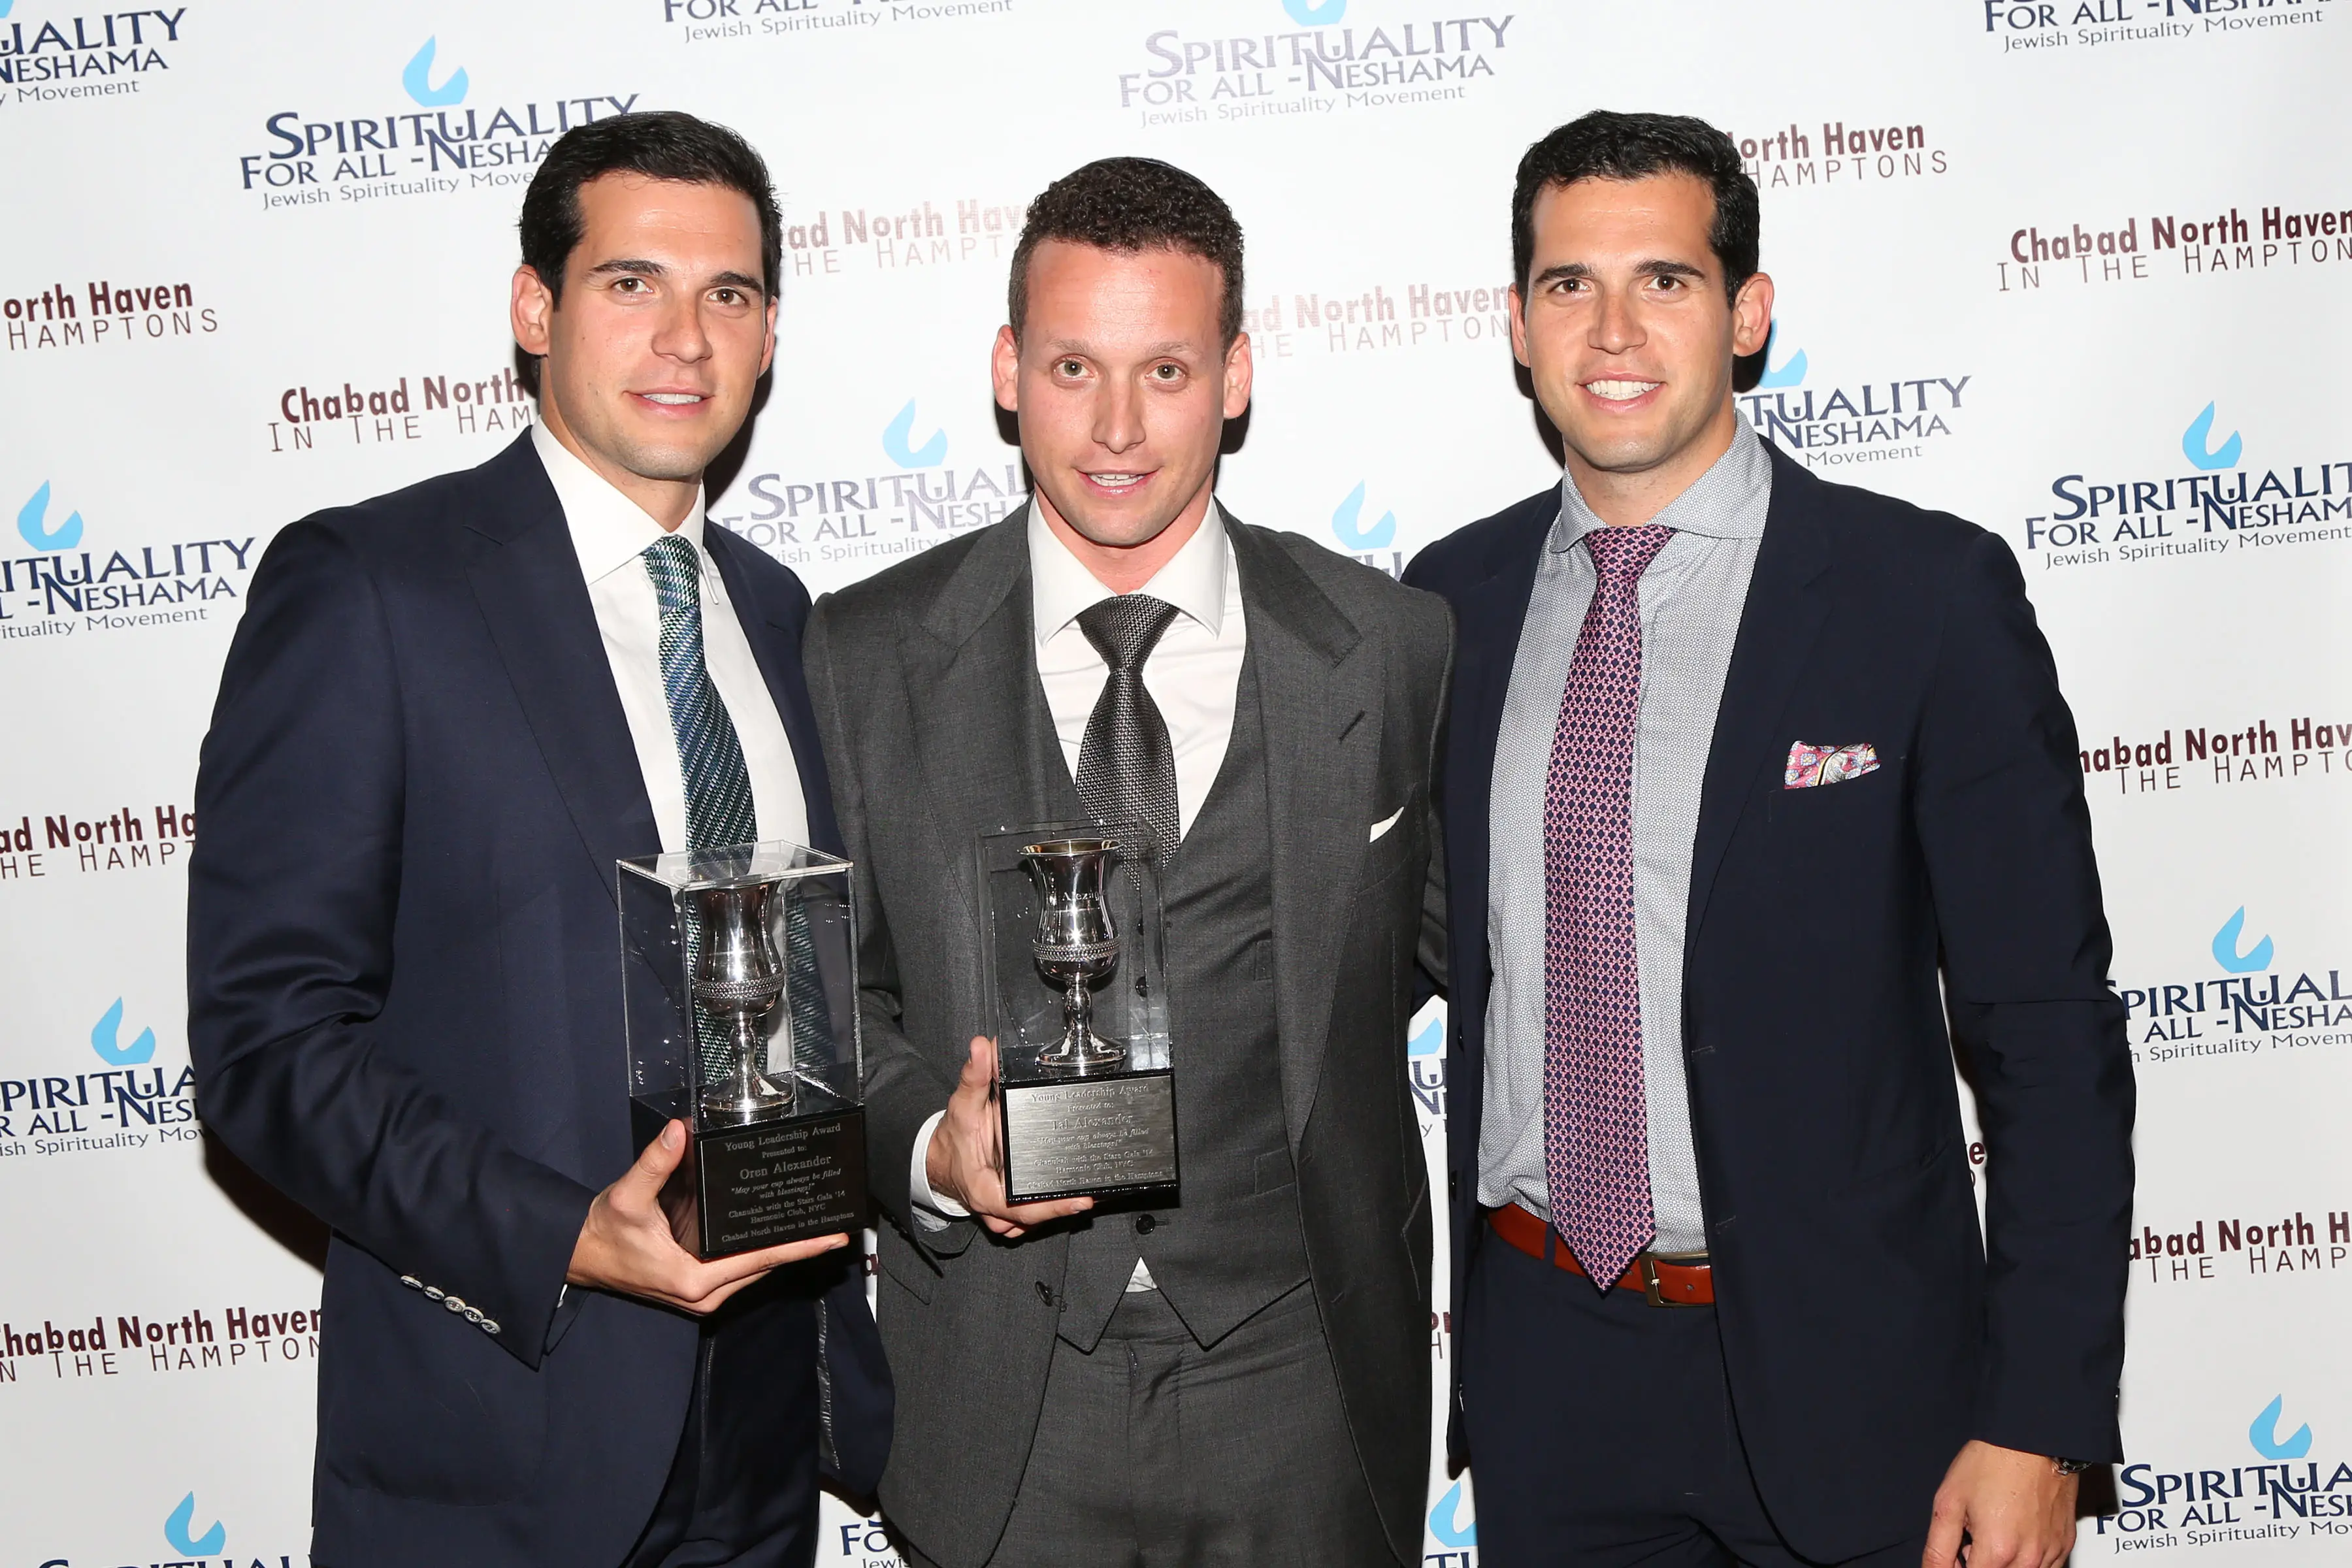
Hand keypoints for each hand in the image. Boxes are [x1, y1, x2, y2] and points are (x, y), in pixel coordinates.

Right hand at [568, 1119, 847, 1313]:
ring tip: (812, 1225)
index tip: (832, 1239)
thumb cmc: (605, 1231)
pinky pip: (739, 1269)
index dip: (798, 1248)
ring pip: (753, 1270)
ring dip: (779, 1249)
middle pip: (764, 1268)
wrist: (581, 1255)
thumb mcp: (628, 1195)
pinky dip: (758, 1251)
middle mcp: (704, 1295)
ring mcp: (702, 1296)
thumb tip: (680, 1131)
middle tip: (831, 1223)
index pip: (760, 1260)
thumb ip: (655, 1163)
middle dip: (797, 1246)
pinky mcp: (698, 1288)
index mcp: (694, 1279)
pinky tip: (774, 1230)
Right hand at [926, 1035, 1093, 1238]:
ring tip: (1085, 1190)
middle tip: (1093, 1189)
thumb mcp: (962, 1105)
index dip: (1053, 1207)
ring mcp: (1002, 1214)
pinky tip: (1067, 1193)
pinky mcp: (1010, 1211)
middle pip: (1037, 1216)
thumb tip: (983, 1048)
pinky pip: (1032, 1216)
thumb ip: (974, 1076)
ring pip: (1036, 1220)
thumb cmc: (952, 1136)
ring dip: (1058, 1208)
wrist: (938, 1157)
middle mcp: (994, 1209)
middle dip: (1064, 1205)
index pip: (1023, 1208)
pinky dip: (1048, 1207)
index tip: (1081, 1201)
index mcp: (984, 1191)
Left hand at [1923, 1440, 2078, 1567]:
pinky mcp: (2065, 1544)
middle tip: (1973, 1534)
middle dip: (1979, 1561)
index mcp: (1998, 1551)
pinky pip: (2044, 1567)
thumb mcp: (1950, 1502)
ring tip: (1994, 1529)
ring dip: (2002, 1562)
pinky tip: (2015, 1530)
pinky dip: (2025, 1558)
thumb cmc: (1992, 1463)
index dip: (1957, 1564)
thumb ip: (1939, 1547)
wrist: (2033, 1438)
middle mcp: (2029, 1559)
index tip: (1957, 1548)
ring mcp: (2051, 1553)